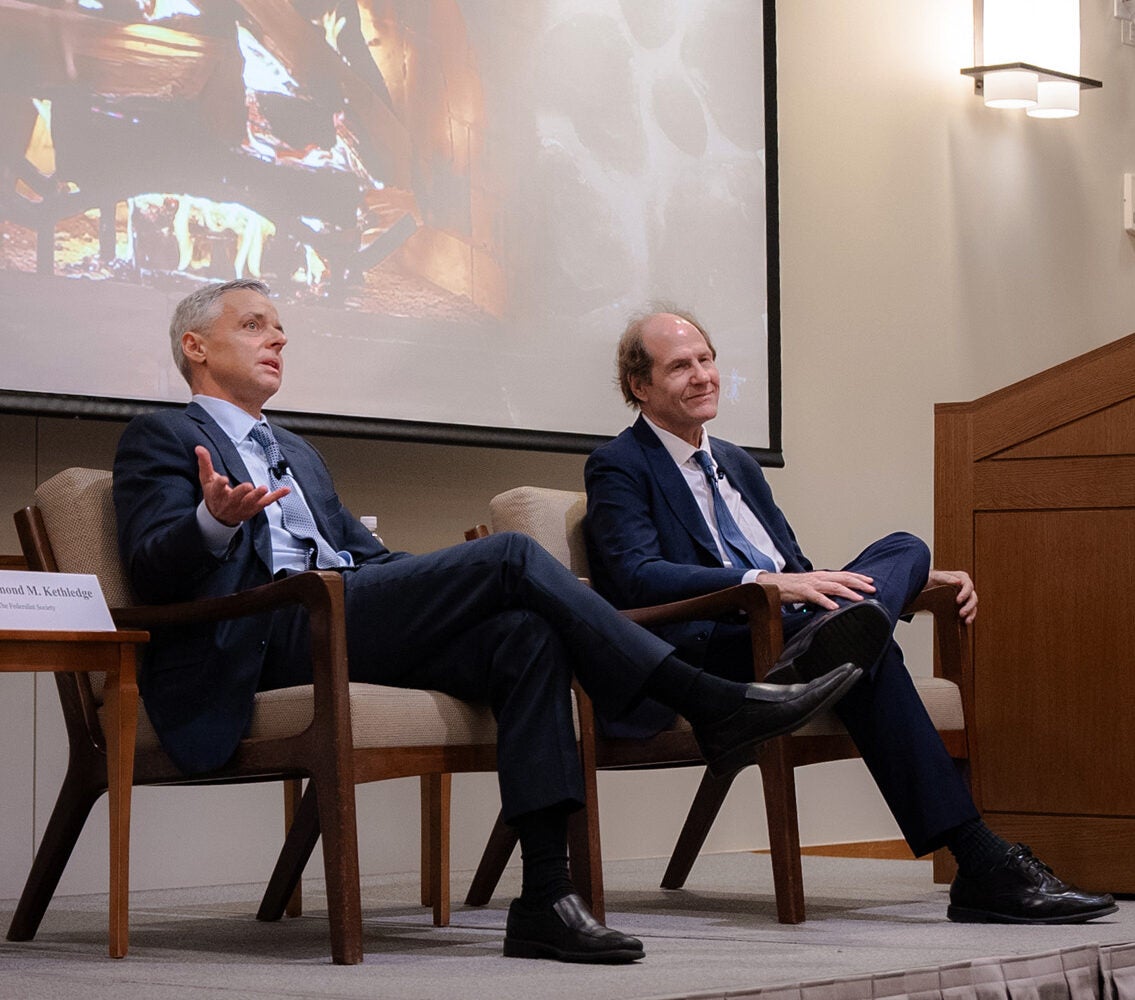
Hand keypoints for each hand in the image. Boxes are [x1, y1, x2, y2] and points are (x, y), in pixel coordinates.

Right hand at [195, 445, 288, 526]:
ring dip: (258, 496)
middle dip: (242, 492)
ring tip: (263, 488)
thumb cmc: (214, 495)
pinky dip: (277, 496)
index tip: (223, 479)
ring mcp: (244, 506)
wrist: (219, 517)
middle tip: (248, 486)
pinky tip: (286, 490)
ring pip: (251, 502)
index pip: (217, 488)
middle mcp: (230, 502)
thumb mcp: (207, 479)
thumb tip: (199, 447)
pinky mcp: (255, 507)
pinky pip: (267, 502)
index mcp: (217, 494)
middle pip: (236, 497)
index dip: (220, 484)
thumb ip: (205, 463)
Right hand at [761, 570, 875, 610]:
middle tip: (872, 589)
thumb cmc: (791, 587)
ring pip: (834, 586)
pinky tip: (835, 607)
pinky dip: (827, 602)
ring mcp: (811, 584)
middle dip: (859, 583)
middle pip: (843, 578)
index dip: (858, 578)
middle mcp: (819, 578)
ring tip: (859, 599)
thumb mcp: (811, 587)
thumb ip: (823, 591)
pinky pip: (817, 597)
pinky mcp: (802, 591)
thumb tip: (836, 598)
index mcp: (822, 576)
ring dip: (848, 593)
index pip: (844, 575)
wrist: (772, 584)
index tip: (870, 582)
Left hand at [927, 568, 976, 623]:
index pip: (968, 585)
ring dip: (971, 613)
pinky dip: (969, 617)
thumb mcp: (936, 577)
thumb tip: (958, 582)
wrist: (925, 587)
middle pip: (972, 597)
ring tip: (966, 621)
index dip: (965, 594)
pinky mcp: (963, 604)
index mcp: (961, 578)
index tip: (958, 601)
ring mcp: (965, 596)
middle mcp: (965, 587)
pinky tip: (966, 622)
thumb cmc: (931, 579)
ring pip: (973, 605)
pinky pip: (970, 611)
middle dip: (969, 606)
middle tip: (961, 614)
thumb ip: (946, 578)